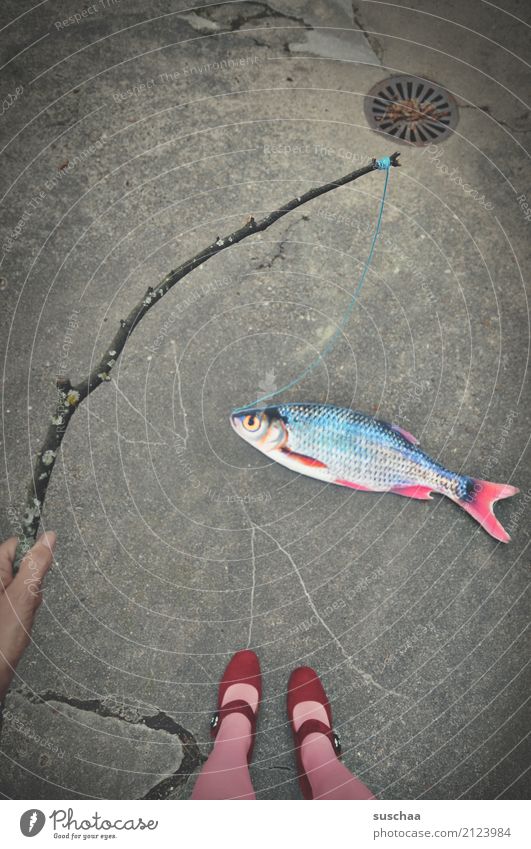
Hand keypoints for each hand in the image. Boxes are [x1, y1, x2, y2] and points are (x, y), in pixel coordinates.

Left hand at [0, 532, 55, 702]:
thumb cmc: (2, 636)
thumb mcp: (23, 595)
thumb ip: (36, 563)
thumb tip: (49, 537)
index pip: (15, 545)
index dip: (30, 556)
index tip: (36, 574)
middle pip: (19, 565)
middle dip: (31, 581)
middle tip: (25, 601)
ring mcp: (0, 595)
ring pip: (21, 584)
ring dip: (28, 598)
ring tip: (21, 615)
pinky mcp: (2, 608)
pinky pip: (17, 599)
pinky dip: (23, 608)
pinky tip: (19, 621)